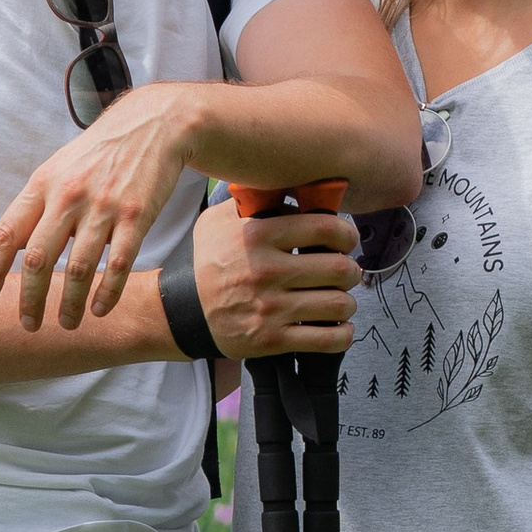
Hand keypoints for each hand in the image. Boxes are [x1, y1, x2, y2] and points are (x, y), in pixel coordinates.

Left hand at [0, 83, 203, 330]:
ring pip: (78, 269)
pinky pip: (118, 265)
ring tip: (66, 324)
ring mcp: (103, 207)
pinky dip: (107, 293)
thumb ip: (35, 207)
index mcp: (42, 185)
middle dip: (30, 300)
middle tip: (28, 326)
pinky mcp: (137, 216)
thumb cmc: (98, 153)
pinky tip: (99, 310)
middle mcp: (68, 197)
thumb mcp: (57, 169)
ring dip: (69, 305)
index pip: (6, 235)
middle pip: (39, 260)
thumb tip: (11, 248)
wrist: (152, 125)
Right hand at [191, 194, 357, 359]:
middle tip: (345, 272)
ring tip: (339, 298)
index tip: (346, 240)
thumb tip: (296, 191)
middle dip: (351, 270)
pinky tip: (338, 326)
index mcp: (258, 236)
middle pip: (340, 268)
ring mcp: (270, 308)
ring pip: (338, 304)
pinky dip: (342, 333)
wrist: (181, 311)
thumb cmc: (208, 261)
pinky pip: (327, 339)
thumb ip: (256, 201)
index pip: (325, 228)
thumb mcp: (219, 220)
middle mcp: (266, 271)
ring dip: (347, 302)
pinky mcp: (271, 339)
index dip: (346, 234)